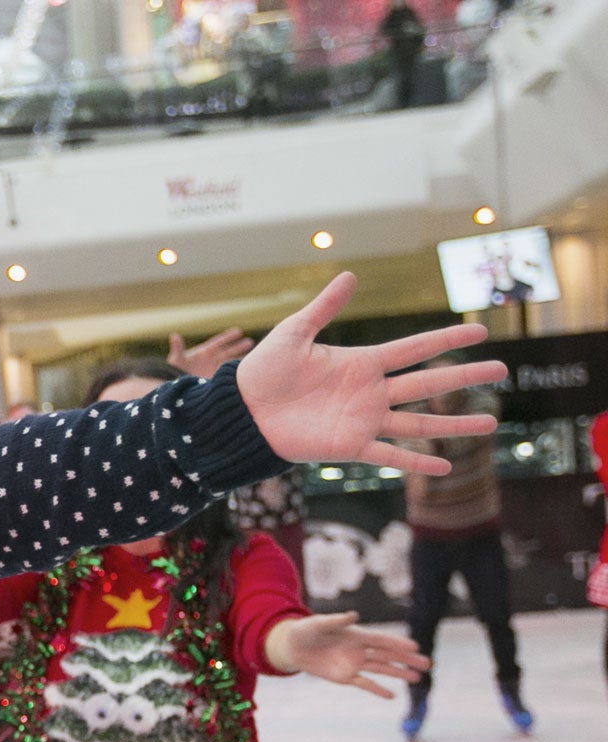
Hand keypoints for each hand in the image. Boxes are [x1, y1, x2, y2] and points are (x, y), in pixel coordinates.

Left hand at [169, 327, 254, 377]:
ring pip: (231, 363)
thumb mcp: (176, 360)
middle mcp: (211, 361)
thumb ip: (177, 349)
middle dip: (239, 347)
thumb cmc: (174, 373)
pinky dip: (237, 375)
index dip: (228, 337)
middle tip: (250, 343)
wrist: (177, 389)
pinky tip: (247, 374)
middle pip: (228, 352)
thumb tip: (173, 336)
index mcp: (204, 353)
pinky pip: (229, 376)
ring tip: (254, 357)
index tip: (239, 331)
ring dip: (241, 360)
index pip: (219, 342)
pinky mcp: (215, 381)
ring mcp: (214, 371)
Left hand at [235, 273, 504, 474]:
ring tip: (491, 423)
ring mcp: (363, 420)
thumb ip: (324, 308)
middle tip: (501, 369)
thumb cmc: (263, 372)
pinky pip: (389, 456)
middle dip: (465, 376)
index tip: (480, 330)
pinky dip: (416, 463)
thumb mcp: (294, 333)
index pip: (415, 348)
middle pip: (428, 383)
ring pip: (419, 423)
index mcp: (362, 362)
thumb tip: (350, 275)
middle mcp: (370, 392)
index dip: (446, 339)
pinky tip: (444, 466)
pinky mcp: (349, 446)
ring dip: (454, 424)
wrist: (240, 414)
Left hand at [264, 612, 428, 697]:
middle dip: (407, 660)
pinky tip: (392, 696)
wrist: (292, 647)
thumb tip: (354, 615)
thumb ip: (336, 621)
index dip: (397, 642)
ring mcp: (354, 664)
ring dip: (398, 674)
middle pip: (387, 655)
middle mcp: (360, 650)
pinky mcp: (345, 677)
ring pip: (381, 669)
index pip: (381, 640)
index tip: (415, 646)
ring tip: (417, 679)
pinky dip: (377, 690)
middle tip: (427, 664)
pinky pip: (364, 684)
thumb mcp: (318, 624)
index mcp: (356, 635)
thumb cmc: (306, 631)